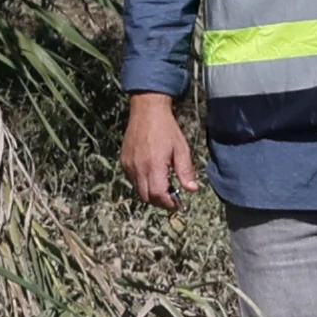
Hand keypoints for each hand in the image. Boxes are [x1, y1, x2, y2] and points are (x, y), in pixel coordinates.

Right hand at [120, 94, 196, 209]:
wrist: (147, 111)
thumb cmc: (166, 129)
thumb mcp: (181, 149)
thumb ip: (185, 171)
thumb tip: (192, 189)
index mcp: (153, 165)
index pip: (158, 195)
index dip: (168, 203)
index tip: (177, 204)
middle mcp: (138, 167)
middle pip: (146, 197)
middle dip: (160, 202)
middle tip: (172, 199)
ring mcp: (129, 165)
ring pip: (138, 190)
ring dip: (151, 194)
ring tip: (163, 187)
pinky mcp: (124, 161)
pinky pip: (132, 180)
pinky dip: (142, 184)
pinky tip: (153, 177)